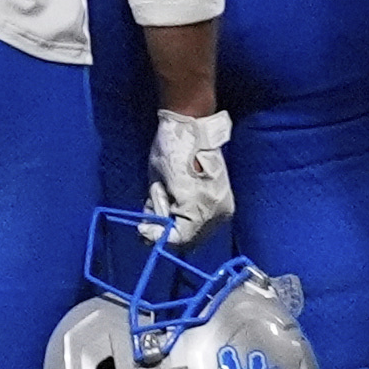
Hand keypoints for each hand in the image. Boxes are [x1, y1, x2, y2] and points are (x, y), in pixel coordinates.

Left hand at [147, 105, 235, 238]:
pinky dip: (190, 221)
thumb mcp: (156, 183)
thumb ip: (154, 211)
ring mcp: (223, 208)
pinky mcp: (226, 203)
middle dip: (168, 233)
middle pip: (189, 240)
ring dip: (180, 227)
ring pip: (198, 234)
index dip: (159, 237)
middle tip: (152, 219)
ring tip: (168, 204)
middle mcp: (215, 212)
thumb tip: (147, 234)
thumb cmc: (169, 151)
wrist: (192, 129)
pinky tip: (180, 205)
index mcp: (196, 206)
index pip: (179, 238)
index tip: (143, 230)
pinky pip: (206, 223)